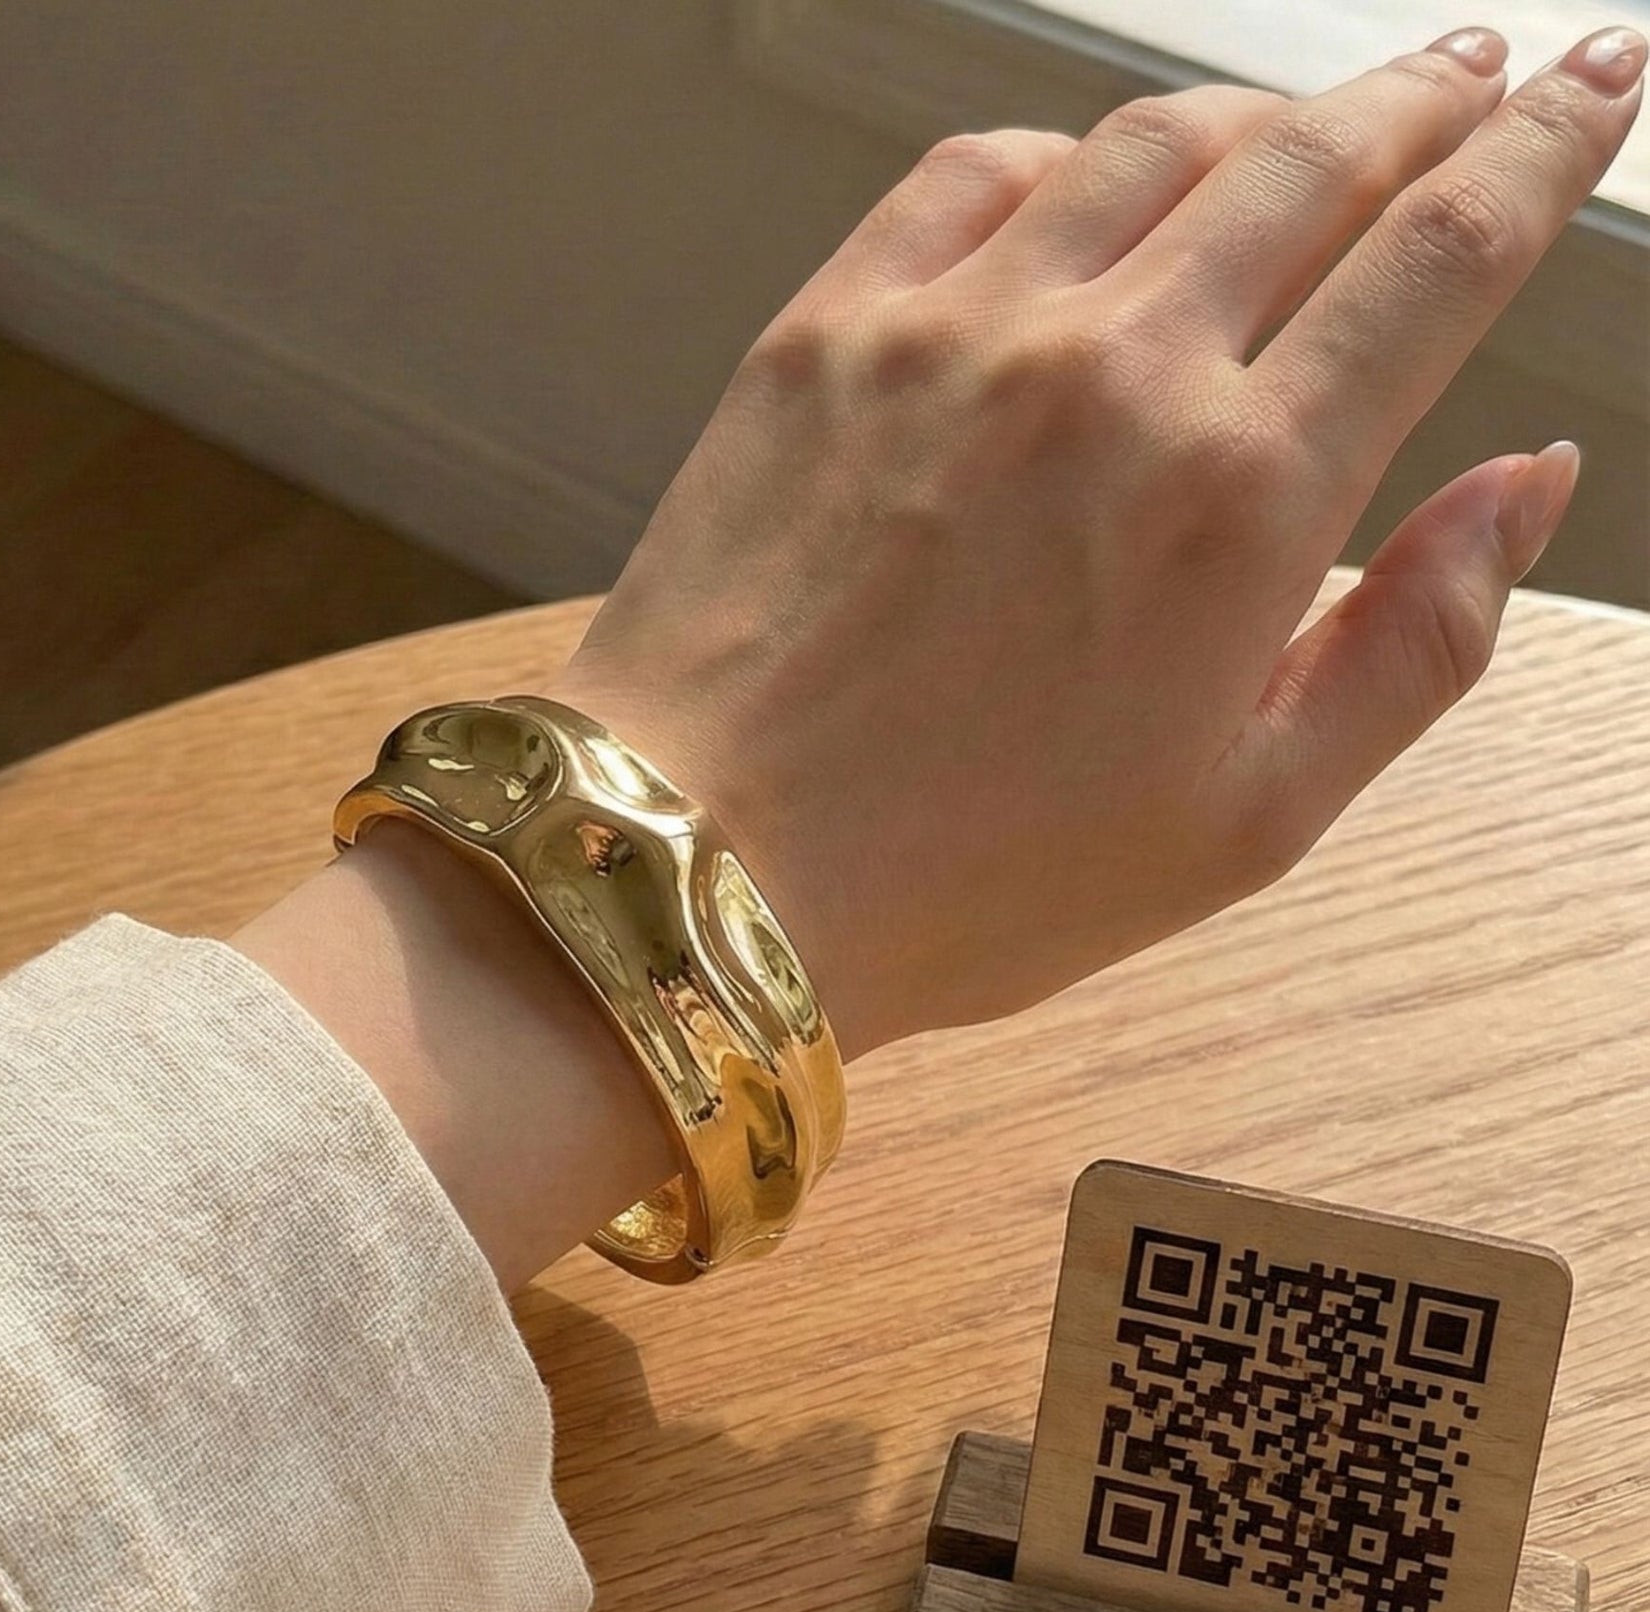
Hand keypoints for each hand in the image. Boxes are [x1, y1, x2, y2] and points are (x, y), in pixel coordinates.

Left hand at [552, 25, 1639, 1056]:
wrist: (705, 865)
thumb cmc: (964, 877)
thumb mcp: (1246, 821)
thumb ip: (1416, 643)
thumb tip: (1527, 485)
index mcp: (1243, 496)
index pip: (1442, 254)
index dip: (1543, 150)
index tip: (1592, 87)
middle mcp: (1111, 371)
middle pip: (1315, 164)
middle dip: (1426, 102)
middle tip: (1480, 73)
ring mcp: (958, 332)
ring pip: (1153, 143)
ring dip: (1261, 113)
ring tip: (1314, 120)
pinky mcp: (830, 329)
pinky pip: (976, 170)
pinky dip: (1064, 151)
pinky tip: (1092, 179)